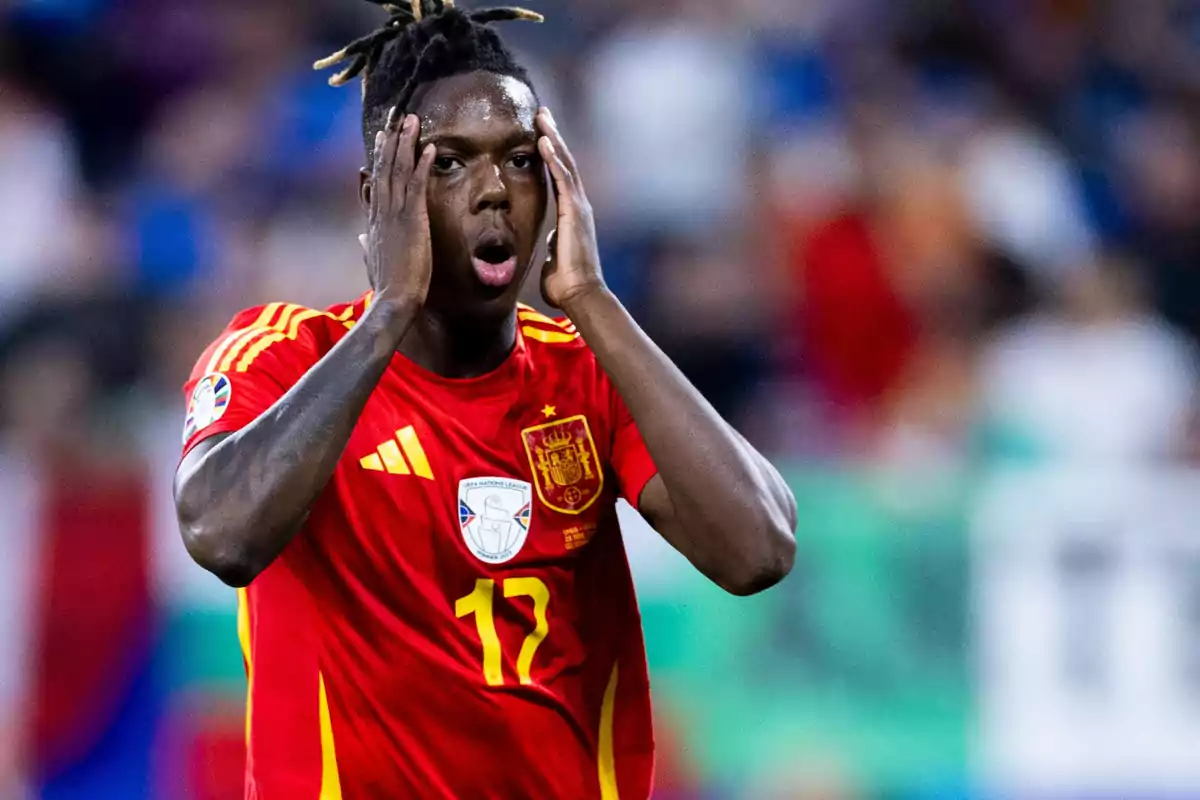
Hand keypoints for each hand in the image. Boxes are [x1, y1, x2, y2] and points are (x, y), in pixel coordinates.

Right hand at [361, 109, 436, 311]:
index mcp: (375, 220)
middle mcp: (382, 212)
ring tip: (412, 120)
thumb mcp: (373, 261)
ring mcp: (395, 214)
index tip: (384, 136)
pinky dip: (423, 165)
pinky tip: (430, 148)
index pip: (378, 181)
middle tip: (397, 115)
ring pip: (399, 170)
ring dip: (406, 143)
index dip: (381, 157)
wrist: (393, 300)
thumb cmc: (387, 286)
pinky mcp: (411, 220)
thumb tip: (361, 237)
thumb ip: (366, 246)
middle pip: (385, 167)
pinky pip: (418, 186)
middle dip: (391, 139)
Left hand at [536, 108, 605, 310]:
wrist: (580, 294)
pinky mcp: (574, 212)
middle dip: (553, 136)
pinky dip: (553, 158)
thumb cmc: (565, 283)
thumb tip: (548, 246)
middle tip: (542, 113)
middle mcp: (578, 205)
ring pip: (565, 164)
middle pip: (565, 163)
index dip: (551, 154)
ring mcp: (578, 207)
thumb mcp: (554, 256)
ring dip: (553, 138)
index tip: (541, 134)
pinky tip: (544, 140)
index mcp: (571, 214)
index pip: (560, 176)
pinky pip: (563, 179)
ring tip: (541, 117)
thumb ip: (552, 245)